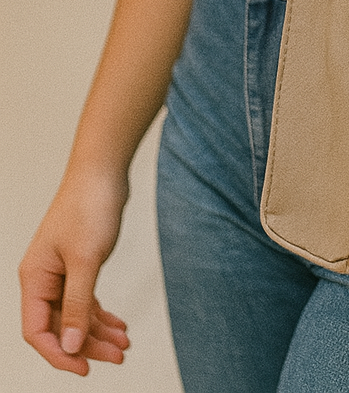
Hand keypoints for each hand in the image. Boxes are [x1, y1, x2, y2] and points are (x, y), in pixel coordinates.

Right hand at [20, 169, 130, 375]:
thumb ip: (76, 305)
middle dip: (87, 345)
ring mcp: (61, 271)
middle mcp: (43, 278)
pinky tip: (119, 325)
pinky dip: (101, 314)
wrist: (104, 169)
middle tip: (117, 357)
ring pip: (75, 315)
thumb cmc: (90, 205)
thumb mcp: (86, 259)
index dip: (58, 354)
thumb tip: (69, 346)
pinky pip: (85, 300)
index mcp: (34, 278)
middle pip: (59, 326)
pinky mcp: (79, 263)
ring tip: (124, 345)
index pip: (36, 332)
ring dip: (98, 332)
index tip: (85, 369)